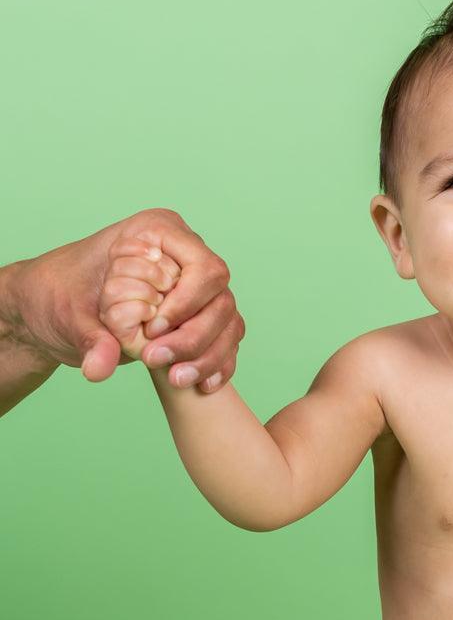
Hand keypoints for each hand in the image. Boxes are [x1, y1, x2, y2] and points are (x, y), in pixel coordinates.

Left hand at [7, 207, 242, 388]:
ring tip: (176, 379)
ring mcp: (198, 289)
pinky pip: (225, 341)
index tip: (155, 329)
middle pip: (221, 299)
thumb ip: (89, 340)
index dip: (187, 303)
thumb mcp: (69, 314)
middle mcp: (186, 257)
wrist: (55, 310)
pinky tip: (202, 386)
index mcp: (159, 233)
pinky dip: (216, 365)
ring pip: (228, 323)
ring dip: (207, 356)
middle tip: (158, 359)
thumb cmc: (60, 296)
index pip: (204, 267)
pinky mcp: (199, 317)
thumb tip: (99, 367)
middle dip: (195, 336)